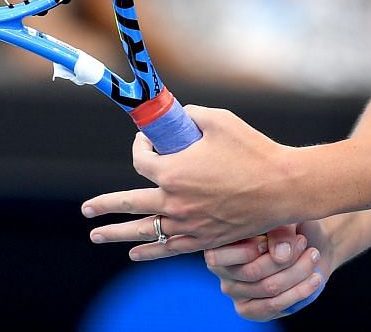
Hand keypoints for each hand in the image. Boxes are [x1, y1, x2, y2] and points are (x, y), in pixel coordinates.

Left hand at [80, 105, 305, 256]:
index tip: (147, 141)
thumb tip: (175, 116)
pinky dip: (149, 252)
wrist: (282, 187)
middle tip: (87, 209)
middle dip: (105, 204)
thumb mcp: (219, 120)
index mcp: (173, 171)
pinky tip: (135, 254)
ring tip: (96, 234)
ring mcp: (188, 224)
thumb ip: (190, 115)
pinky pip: (168, 248)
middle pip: (129, 203)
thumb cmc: (252, 150)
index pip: (141, 161)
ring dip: (117, 233)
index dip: (140, 147)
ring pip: (144, 230)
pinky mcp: (203, 238)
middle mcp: (174, 201)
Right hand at [203, 222, 331, 321]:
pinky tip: (314, 278)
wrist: (308, 242)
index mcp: (220, 241)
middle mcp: (222, 268)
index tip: (278, 231)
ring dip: (298, 272)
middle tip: (304, 242)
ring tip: (313, 255)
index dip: (251, 247)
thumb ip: (281, 229)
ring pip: (268, 288)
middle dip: (285, 258)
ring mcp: (234, 291)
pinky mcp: (250, 310)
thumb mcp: (287, 217)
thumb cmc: (290, 224)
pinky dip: (299, 292)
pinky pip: (273, 306)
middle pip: (252, 272)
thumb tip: (281, 255)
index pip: (221, 254)